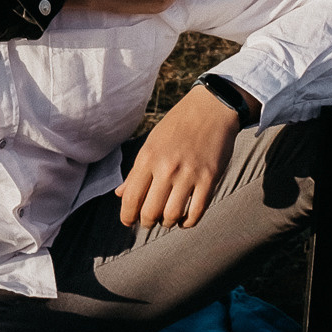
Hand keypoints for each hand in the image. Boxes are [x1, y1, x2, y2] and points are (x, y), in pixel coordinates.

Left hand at [117, 83, 243, 231]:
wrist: (211, 108)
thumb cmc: (178, 126)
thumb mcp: (151, 143)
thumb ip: (136, 171)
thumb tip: (120, 194)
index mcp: (148, 157)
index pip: (131, 198)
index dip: (127, 216)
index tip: (128, 221)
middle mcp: (166, 168)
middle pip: (150, 212)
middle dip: (146, 222)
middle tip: (149, 221)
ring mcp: (189, 174)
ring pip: (172, 216)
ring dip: (167, 223)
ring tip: (167, 218)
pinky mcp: (209, 179)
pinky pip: (196, 212)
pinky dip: (188, 222)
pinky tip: (184, 219)